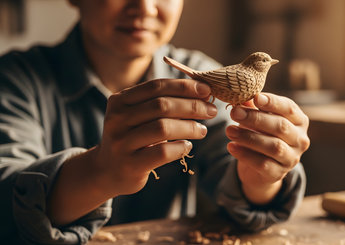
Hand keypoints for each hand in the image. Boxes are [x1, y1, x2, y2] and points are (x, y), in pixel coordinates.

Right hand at [93, 79, 216, 195]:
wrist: (107, 170)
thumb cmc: (132, 137)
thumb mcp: (138, 115)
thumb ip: (160, 102)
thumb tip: (201, 91)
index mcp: (120, 100)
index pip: (157, 86)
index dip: (184, 86)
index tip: (206, 89)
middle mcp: (117, 118)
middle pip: (162, 105)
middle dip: (192, 106)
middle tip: (211, 110)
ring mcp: (121, 142)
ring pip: (163, 128)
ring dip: (190, 127)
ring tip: (202, 130)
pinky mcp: (130, 164)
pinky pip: (163, 152)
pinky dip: (180, 147)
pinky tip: (188, 146)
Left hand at [225, 93, 309, 203]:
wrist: (260, 168)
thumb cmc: (262, 135)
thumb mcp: (258, 119)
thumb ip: (252, 108)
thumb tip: (241, 97)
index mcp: (299, 121)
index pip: (288, 108)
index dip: (273, 102)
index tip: (256, 98)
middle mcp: (300, 139)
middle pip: (281, 127)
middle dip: (256, 119)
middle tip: (235, 113)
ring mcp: (292, 158)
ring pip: (273, 146)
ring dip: (249, 137)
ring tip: (229, 130)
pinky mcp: (279, 174)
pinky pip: (263, 164)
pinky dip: (245, 154)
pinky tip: (231, 146)